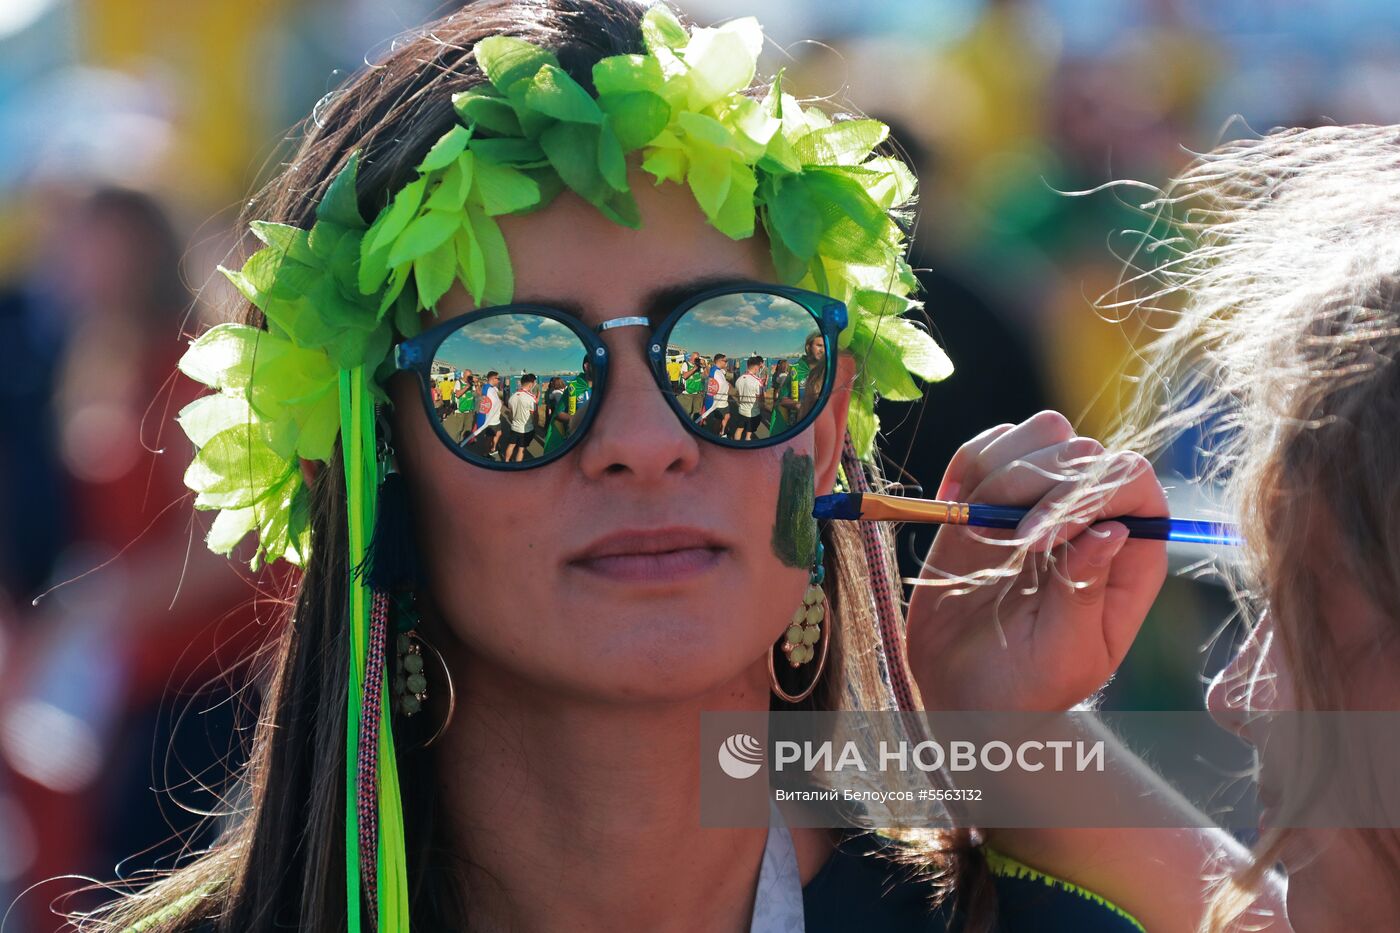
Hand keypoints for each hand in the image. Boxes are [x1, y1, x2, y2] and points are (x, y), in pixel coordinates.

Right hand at [906, 411, 1167, 710]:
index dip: (1086, 494)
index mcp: (1129, 556)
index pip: (1131, 482)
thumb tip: (1112, 530)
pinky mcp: (990, 498)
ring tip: (980, 525)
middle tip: (1003, 539)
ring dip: (1004, 469)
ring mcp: (1039, 503)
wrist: (969, 693)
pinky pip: (989, 447)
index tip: (1035, 542)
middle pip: (1084, 449)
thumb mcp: (1065, 654)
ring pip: (1040, 435)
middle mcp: (1091, 518)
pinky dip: (970, 463)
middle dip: (1038, 482)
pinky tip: (956, 505)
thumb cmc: (1027, 687)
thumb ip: (1086, 592)